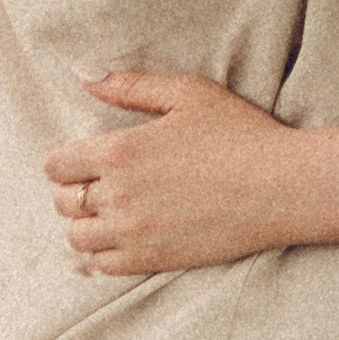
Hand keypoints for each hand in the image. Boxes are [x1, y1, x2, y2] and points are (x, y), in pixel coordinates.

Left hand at [46, 71, 310, 275]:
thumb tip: (83, 73)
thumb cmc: (240, 133)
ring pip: (77, 237)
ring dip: (86, 225)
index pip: (56, 165)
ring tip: (111, 214)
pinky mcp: (152, 259)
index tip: (84, 160)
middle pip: (62, 202)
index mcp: (120, 150)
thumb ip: (130, 85)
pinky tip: (123, 238)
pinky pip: (102, 266)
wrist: (282, 187)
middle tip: (102, 185)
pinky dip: (102, 254)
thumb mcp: (188, 94)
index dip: (65, 161)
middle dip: (74, 191)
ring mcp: (133, 232)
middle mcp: (118, 195)